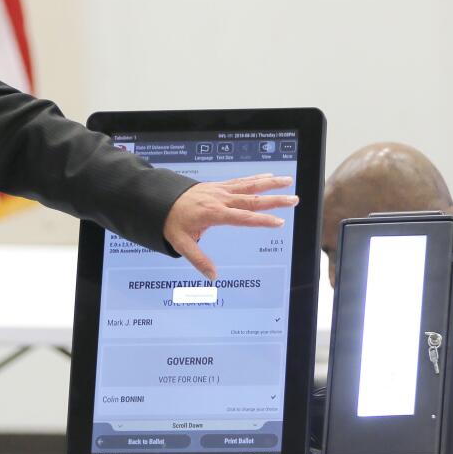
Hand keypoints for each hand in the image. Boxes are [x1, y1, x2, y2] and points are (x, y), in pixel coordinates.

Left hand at [163, 174, 297, 279]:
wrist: (159, 199)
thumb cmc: (171, 221)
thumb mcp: (180, 243)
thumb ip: (198, 259)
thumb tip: (212, 277)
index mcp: (213, 213)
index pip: (242, 218)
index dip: (261, 220)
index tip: (278, 222)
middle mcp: (220, 199)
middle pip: (251, 199)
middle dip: (274, 200)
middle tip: (293, 200)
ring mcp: (220, 191)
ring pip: (249, 186)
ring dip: (269, 183)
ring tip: (288, 181)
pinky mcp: (218, 186)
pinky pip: (241, 181)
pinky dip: (256, 178)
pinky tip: (268, 176)